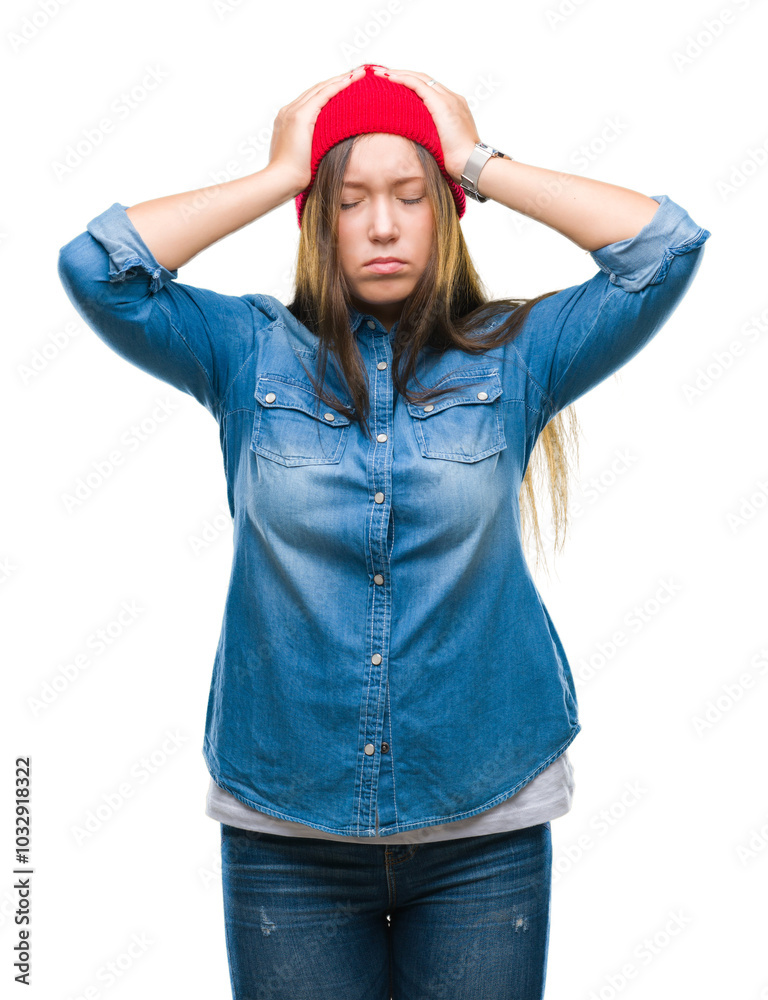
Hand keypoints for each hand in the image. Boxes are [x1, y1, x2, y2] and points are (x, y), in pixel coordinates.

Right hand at [267, 66, 366, 194]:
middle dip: (337, 81)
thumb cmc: (293, 177)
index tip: (347, 87)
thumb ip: (313, 148)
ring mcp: (293, 112)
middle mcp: (289, 111)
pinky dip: (338, 86)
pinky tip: (352, 80)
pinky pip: (323, 95)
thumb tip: (325, 153)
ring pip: (321, 89)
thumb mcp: (305, 157)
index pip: (313, 100)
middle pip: (317, 90)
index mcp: (288, 120)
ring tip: (359, 73)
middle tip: (357, 74)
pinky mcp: (300, 116)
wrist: (281, 180)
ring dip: (341, 79)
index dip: (330, 91)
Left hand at [371, 66, 479, 183]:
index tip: (394, 85)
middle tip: (383, 74)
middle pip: (425, 79)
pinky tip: (389, 78)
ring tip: (381, 74)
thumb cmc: (458, 162)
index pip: (430, 89)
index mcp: (454, 107)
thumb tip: (416, 141)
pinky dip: (403, 79)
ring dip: (399, 74)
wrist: (471, 164)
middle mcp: (452, 98)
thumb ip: (431, 136)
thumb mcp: (442, 144)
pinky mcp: (442, 104)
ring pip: (420, 79)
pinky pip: (419, 85)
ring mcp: (448, 99)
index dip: (411, 84)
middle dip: (403, 74)